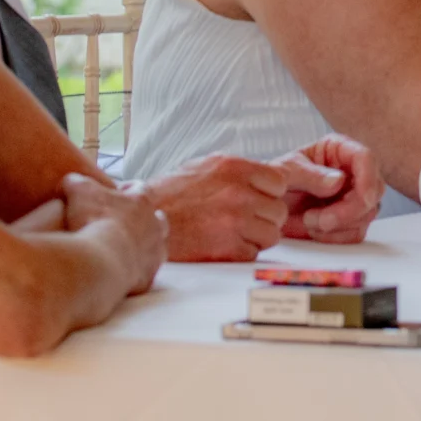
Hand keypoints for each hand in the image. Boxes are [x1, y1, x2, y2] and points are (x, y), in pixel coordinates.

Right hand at [62, 173, 167, 294]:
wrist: (101, 261)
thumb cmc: (92, 221)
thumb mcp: (78, 192)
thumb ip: (76, 182)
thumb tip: (71, 181)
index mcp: (141, 201)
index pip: (141, 188)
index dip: (129, 188)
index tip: (120, 191)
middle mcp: (155, 225)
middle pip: (158, 218)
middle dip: (146, 219)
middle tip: (128, 224)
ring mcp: (155, 252)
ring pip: (158, 246)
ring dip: (146, 246)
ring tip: (128, 250)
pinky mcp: (148, 276)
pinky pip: (146, 273)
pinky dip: (136, 273)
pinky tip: (122, 275)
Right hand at [148, 155, 311, 261]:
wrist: (141, 221)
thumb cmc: (171, 194)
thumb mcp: (206, 167)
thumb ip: (240, 171)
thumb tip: (272, 176)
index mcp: (235, 168)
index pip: (279, 182)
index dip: (269, 193)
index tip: (256, 200)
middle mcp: (239, 193)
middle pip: (279, 211)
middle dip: (264, 217)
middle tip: (243, 220)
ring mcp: (235, 222)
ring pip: (272, 234)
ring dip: (256, 237)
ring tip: (232, 233)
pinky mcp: (227, 249)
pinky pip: (253, 253)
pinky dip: (241, 253)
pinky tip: (220, 245)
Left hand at [274, 135, 382, 243]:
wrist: (264, 209)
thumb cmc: (273, 183)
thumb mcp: (285, 171)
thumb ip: (309, 174)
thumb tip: (339, 181)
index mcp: (339, 150)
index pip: (366, 158)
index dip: (368, 178)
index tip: (362, 198)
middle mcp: (352, 172)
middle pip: (373, 190)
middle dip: (350, 210)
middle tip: (322, 220)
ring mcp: (354, 198)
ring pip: (367, 214)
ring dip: (338, 225)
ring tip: (309, 221)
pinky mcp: (350, 221)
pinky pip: (356, 233)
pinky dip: (336, 237)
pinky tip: (315, 230)